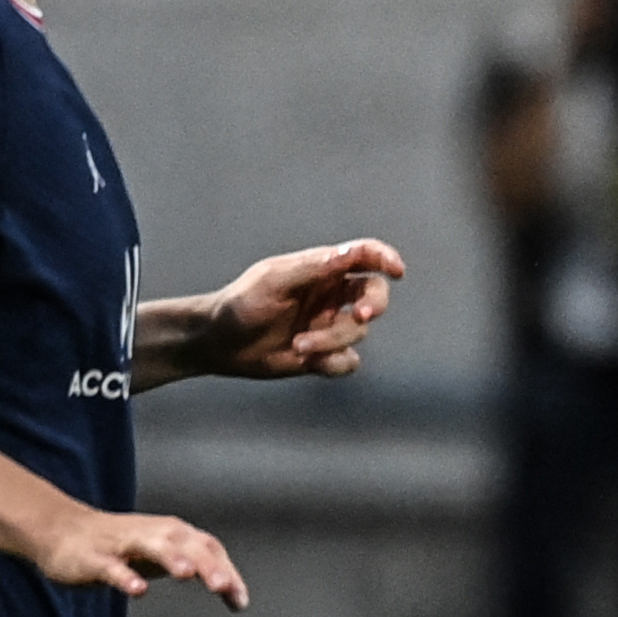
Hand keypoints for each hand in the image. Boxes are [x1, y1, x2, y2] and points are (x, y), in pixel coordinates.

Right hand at [40, 509, 248, 610]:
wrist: (61, 531)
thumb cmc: (121, 546)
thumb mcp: (163, 555)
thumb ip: (196, 568)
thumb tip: (235, 592)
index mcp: (171, 534)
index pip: (207, 547)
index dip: (225, 570)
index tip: (239, 600)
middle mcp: (152, 534)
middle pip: (185, 544)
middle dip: (206, 564)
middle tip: (223, 586)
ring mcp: (122, 545)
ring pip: (152, 546)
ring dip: (171, 557)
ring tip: (187, 574)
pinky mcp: (95, 558)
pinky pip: (112, 567)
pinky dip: (125, 577)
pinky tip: (138, 591)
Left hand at [177, 238, 407, 380]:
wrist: (220, 343)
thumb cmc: (241, 304)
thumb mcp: (274, 281)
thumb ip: (313, 267)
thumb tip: (349, 254)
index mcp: (322, 269)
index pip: (363, 256)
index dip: (385, 258)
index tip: (397, 270)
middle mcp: (332, 295)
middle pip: (375, 294)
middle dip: (373, 306)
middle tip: (361, 317)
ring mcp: (329, 325)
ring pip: (358, 333)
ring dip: (331, 340)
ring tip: (299, 346)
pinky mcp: (324, 355)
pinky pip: (348, 362)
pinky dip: (333, 363)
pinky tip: (307, 362)